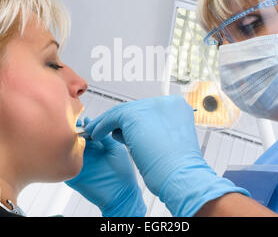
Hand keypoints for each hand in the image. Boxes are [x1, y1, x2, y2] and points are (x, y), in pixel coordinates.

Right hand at [65, 118, 145, 216]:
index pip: (85, 132)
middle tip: (70, 125)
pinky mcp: (73, 176)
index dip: (81, 126)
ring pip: (66, 151)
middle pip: (74, 139)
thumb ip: (104, 136)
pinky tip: (64, 152)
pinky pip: (63, 166)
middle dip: (71, 132)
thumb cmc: (123, 171)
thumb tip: (92, 123)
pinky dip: (61, 159)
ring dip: (64, 143)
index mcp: (96, 146)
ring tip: (67, 136)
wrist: (121, 194)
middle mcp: (86, 154)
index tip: (79, 119)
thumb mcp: (115, 149)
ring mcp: (79, 164)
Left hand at [85, 95, 249, 216]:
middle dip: (118, 121)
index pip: (148, 110)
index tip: (120, 130)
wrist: (180, 176)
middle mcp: (166, 101)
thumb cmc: (174, 168)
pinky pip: (113, 117)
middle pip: (135, 109)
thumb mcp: (165, 142)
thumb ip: (149, 131)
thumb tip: (123, 130)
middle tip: (103, 130)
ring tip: (96, 133)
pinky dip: (102, 126)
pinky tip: (96, 136)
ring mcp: (151, 105)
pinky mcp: (135, 114)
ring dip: (107, 122)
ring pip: (123, 111)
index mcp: (177, 106)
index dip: (133, 121)